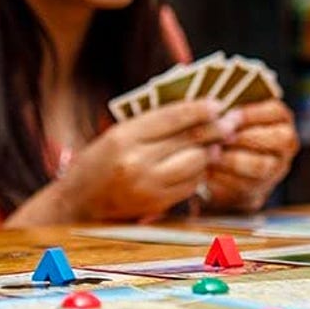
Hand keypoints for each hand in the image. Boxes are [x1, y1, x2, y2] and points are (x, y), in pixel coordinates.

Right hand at [65, 99, 234, 221]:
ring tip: (218, 142)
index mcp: (124, 137)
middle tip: (232, 120)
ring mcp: (148, 186)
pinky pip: (190, 185)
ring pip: (195, 163)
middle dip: (216, 128)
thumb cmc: (96, 163)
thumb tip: (194, 111)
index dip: (199, 108)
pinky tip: (201, 163)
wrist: (77, 203)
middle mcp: (137, 161)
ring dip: (211, 151)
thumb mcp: (116, 135)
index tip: (218, 103)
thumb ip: (151, 123)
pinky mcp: (157, 204)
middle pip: (189, 140)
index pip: (172, 117)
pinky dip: (200, 172)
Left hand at [204, 99, 298, 212]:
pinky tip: (205, 169)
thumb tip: (208, 105)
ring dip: (232, 160)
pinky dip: (223, 178)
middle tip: (220, 136)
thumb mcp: (226, 116)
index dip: (252, 113)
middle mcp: (284, 144)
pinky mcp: (257, 190)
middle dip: (245, 137)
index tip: (229, 115)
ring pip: (261, 166)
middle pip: (276, 139)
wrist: (219, 165)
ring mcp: (274, 169)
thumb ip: (224, 111)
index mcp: (279, 118)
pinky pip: (245, 186)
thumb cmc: (220, 130)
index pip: (275, 111)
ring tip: (209, 153)